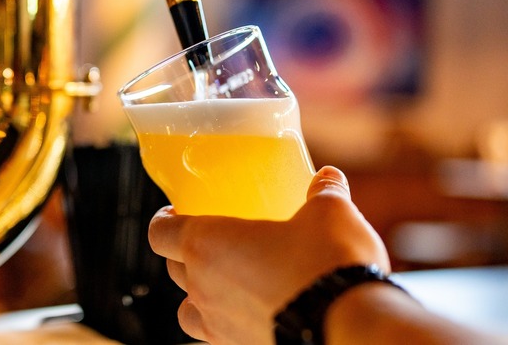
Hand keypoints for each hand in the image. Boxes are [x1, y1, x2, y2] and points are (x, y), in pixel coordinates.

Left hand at [148, 166, 389, 343]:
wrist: (347, 327)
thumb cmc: (326, 264)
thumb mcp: (330, 213)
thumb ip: (323, 193)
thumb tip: (328, 178)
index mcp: (208, 244)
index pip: (161, 232)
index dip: (164, 220)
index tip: (176, 212)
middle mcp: (203, 286)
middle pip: (173, 268)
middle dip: (186, 253)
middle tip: (213, 241)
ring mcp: (218, 324)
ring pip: (189, 309)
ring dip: (199, 293)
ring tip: (227, 283)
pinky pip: (218, 334)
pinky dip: (226, 321)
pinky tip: (255, 310)